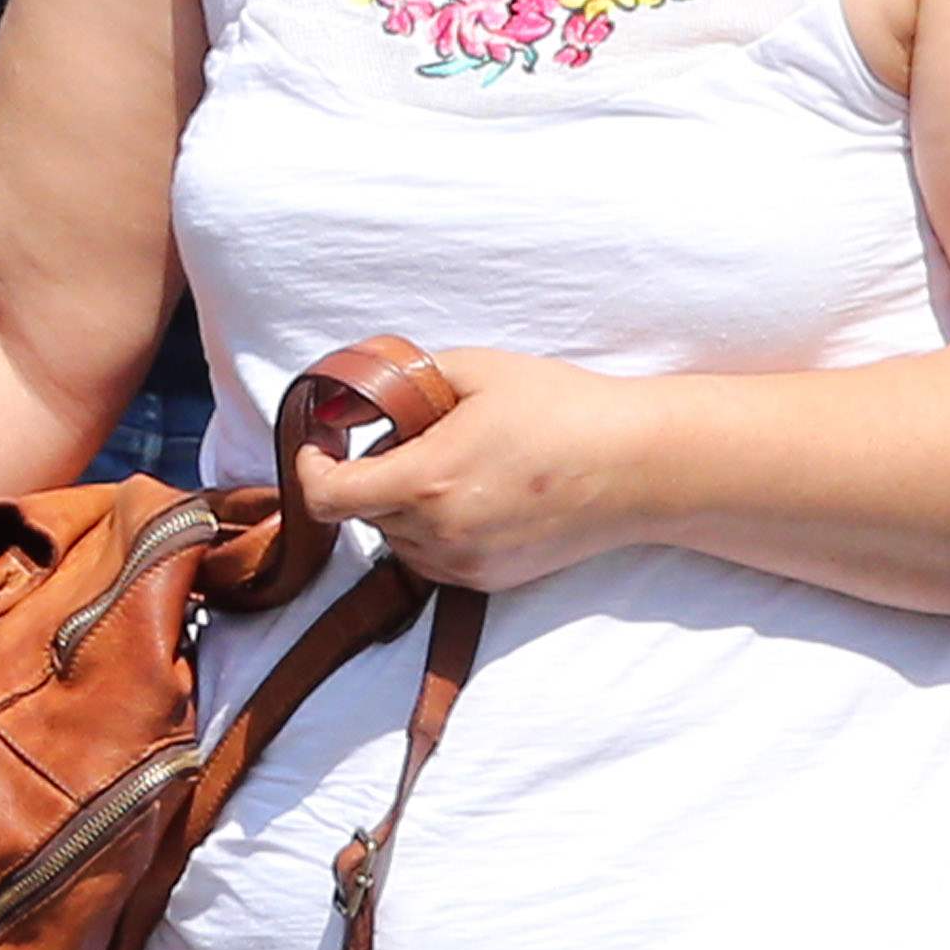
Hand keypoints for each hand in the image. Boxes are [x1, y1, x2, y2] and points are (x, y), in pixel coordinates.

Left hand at [291, 347, 649, 592]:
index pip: (327, 496)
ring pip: (394, 538)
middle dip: (372, 473)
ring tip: (454, 464)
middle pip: (362, 513)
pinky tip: (477, 495)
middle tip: (417, 435)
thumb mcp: (477, 369)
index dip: (311, 466)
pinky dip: (434, 528)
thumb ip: (400, 384)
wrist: (638, 467)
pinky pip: (431, 558)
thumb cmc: (563, 408)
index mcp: (428, 480)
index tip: (326, 442)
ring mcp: (465, 564)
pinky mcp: (489, 580)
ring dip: (401, 504)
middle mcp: (439, 533)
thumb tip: (346, 405)